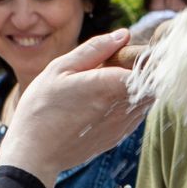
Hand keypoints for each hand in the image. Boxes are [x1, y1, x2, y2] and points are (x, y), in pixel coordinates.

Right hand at [0, 29, 146, 185]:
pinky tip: (104, 102)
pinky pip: (135, 115)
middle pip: (152, 84)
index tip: (131, 52)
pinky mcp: (118, 138)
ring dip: (136, 89)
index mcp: (109, 85)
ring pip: (146, 100)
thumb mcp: (60, 68)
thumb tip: (123, 34)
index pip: (150, 68)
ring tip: (107, 84)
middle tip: (118, 65)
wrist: (34, 153)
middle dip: (143, 71)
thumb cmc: (41, 107)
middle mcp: (122, 107)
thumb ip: (95, 49)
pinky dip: (128, 105)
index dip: (146, 57)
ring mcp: (122, 125)